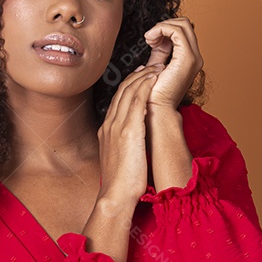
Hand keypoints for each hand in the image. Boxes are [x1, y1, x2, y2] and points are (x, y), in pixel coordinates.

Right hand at [97, 64, 159, 204]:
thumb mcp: (119, 158)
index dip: (128, 85)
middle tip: (148, 65)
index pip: (117, 100)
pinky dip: (144, 87)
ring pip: (129, 92)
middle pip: (121, 92)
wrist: (115, 195)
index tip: (138, 77)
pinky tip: (153, 79)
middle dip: (136, 75)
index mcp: (107, 131)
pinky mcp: (128, 131)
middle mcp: (110, 125)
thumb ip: (123, 144)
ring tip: (155, 67)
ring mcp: (117, 126)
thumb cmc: (121, 182)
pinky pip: (136, 102)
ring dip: (142, 77)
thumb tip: (133, 141)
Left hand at [143, 17, 202, 111]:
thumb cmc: (153, 93)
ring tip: (149, 40)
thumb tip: (156, 39)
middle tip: (150, 39)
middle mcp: (195, 57)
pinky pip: (176, 31)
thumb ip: (160, 52)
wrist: (155, 109)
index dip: (165, 30)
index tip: (151, 41)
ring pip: (182, 24)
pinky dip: (161, 29)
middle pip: (185, 24)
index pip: (182, 31)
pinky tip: (150, 40)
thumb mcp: (157, 66)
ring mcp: (193, 58)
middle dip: (164, 25)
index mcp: (189, 59)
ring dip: (161, 27)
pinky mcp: (186, 58)